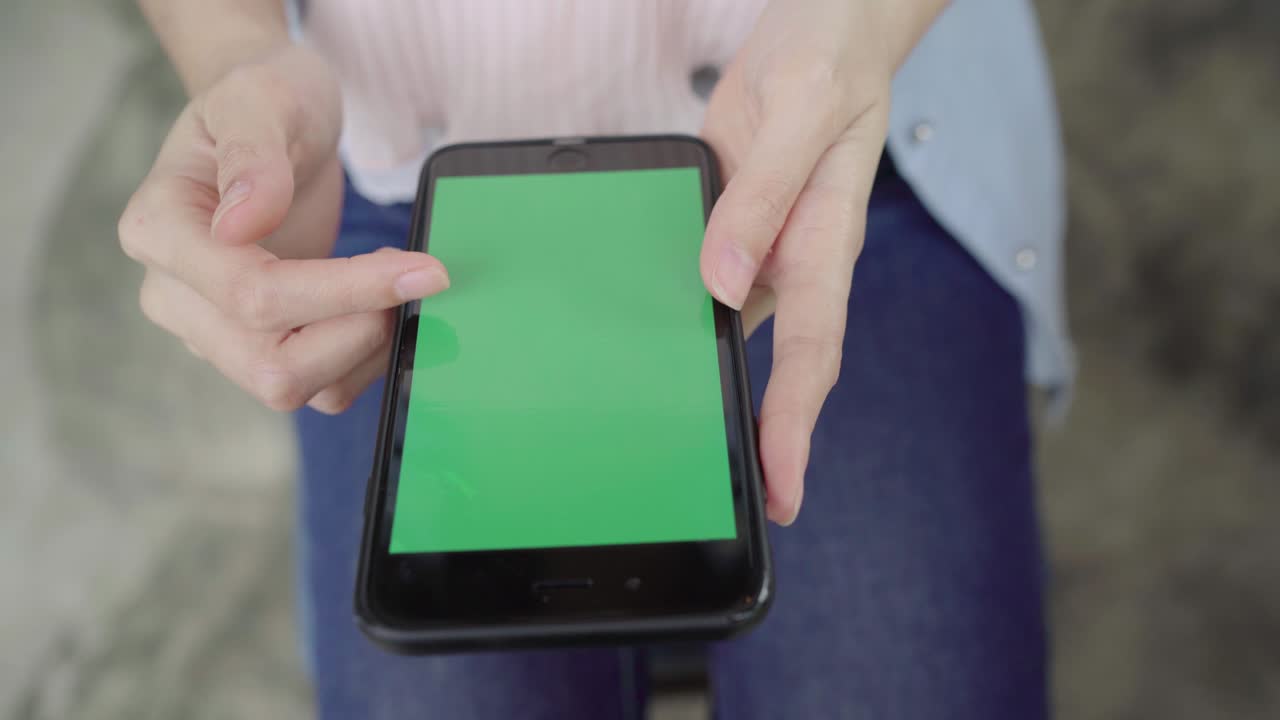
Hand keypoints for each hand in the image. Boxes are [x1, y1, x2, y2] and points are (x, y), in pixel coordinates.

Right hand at [119, 45, 448, 413]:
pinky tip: (386, 308)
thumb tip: (240, 225)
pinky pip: (314, 385)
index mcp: (159, 230)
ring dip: (363, 350)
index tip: (423, 268)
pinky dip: (362, 360)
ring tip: (399, 283)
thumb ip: (252, 156)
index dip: (346, 291)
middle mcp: (172, 294)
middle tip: (414, 276)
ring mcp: (210, 329)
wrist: (272, 124)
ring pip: (291, 386)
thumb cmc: (264, 100)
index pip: (251, 293)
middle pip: (269, 363)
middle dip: (358, 331)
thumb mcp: (261, 99)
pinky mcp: (254, 344)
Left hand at [701, 0, 942, 523]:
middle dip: (761, 437)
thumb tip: (721, 279)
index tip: (784, 487)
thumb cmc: (829, 63)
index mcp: (823, 244)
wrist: (823, 27)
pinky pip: (698, 285)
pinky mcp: (727, 225)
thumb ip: (763, 196)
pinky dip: (673, 322)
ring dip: (713, 389)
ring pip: (731, 334)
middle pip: (779, 367)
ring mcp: (757, 246)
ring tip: (675, 451)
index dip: (797, 425)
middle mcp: (791, 259)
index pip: (814, 353)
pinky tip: (636, 350)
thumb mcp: (797, 116)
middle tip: (729, 501)